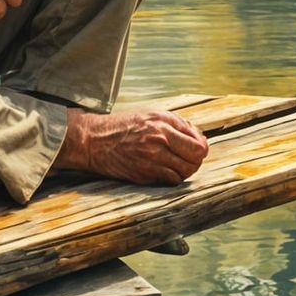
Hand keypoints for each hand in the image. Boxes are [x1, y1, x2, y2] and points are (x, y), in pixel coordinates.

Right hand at [54, 108, 208, 184]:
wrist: (94, 140)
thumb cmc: (123, 125)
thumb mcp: (151, 114)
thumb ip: (176, 124)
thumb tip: (197, 137)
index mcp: (163, 124)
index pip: (198, 145)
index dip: (201, 148)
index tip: (196, 148)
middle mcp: (159, 142)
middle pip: (195, 161)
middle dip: (196, 161)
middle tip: (188, 158)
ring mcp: (151, 160)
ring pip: (184, 173)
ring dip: (184, 170)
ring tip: (176, 164)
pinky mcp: (144, 175)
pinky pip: (169, 181)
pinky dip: (172, 178)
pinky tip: (165, 170)